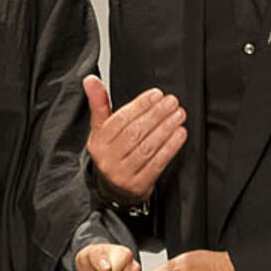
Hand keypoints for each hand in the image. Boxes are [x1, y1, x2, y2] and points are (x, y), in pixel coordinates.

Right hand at [84, 77, 184, 204]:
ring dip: (166, 129)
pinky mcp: (138, 186)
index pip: (119, 120)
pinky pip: (157, 164)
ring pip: (146, 148)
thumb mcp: (101, 130)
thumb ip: (99, 104)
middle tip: (172, 102)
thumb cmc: (112, 154)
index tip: (157, 94)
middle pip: (134, 133)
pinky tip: (180, 135)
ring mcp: (123, 174)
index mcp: (98, 142)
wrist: (115, 191)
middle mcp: (108, 159)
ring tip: (179, 115)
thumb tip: (90, 80)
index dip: (140, 105)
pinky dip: (170, 148)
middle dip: (156, 115)